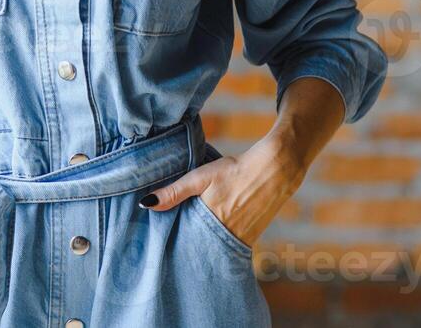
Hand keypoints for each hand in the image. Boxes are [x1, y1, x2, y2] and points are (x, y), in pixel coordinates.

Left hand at [136, 137, 305, 248]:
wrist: (274, 171)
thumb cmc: (234, 171)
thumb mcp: (200, 177)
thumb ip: (174, 192)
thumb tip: (146, 205)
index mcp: (208, 222)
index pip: (182, 241)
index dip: (170, 241)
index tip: (157, 242)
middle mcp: (223, 236)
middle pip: (197, 248)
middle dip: (184, 246)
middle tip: (169, 243)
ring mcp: (238, 239)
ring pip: (212, 248)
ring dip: (200, 245)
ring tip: (187, 239)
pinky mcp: (249, 238)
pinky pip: (227, 245)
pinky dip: (217, 242)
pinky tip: (209, 234)